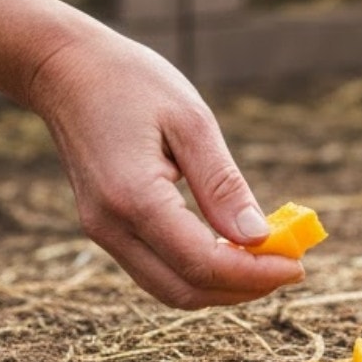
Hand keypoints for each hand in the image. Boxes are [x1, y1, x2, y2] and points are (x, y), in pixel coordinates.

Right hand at [27, 26, 301, 307]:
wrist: (64, 71)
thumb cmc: (131, 83)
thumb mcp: (191, 121)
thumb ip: (222, 185)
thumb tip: (258, 238)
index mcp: (133, 198)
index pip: (202, 263)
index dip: (255, 274)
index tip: (297, 265)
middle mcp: (110, 227)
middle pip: (184, 290)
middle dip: (242, 289)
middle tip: (289, 266)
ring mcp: (102, 231)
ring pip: (168, 288)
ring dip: (220, 286)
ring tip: (267, 261)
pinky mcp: (104, 227)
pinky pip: (155, 269)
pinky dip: (196, 271)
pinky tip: (230, 249)